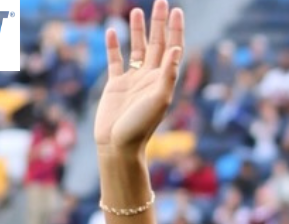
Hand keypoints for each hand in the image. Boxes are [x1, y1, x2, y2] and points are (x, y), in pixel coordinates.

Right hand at [95, 1, 184, 152]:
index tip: (177, 11)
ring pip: (136, 49)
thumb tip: (176, 48)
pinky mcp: (116, 85)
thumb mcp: (159, 99)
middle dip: (159, 23)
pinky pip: (115, 61)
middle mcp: (150, 77)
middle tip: (162, 1)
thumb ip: (167, 74)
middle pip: (156, 44)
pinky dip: (114, 46)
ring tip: (138, 11)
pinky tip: (112, 31)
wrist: (119, 145)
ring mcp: (133, 80)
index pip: (172, 48)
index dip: (175, 30)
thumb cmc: (141, 126)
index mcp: (163, 80)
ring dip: (138, 30)